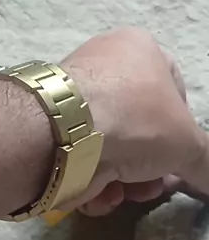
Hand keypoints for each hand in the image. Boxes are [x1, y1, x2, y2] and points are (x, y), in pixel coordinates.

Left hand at [61, 27, 208, 215]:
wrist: (63, 133)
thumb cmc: (135, 120)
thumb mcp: (187, 144)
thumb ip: (205, 162)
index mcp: (138, 48)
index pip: (173, 92)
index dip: (181, 131)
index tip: (178, 159)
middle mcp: (102, 63)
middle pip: (139, 127)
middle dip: (149, 166)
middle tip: (150, 186)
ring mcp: (71, 95)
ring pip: (109, 145)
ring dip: (122, 178)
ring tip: (122, 192)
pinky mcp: (47, 125)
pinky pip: (79, 154)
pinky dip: (91, 178)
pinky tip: (96, 192)